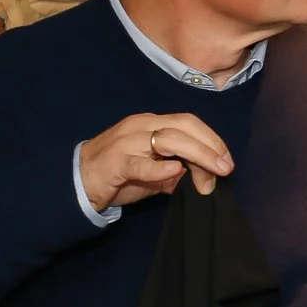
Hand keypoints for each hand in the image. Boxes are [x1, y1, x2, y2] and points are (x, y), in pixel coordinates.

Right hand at [78, 112, 232, 208]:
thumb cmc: (120, 175)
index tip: (227, 161)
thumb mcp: (155, 173)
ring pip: (169, 139)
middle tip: (226, 168)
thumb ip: (179, 172)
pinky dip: (160, 167)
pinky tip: (176, 171)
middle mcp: (142, 126)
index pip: (189, 124)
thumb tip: (205, 178)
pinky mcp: (116, 161)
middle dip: (210, 146)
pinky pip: (141, 163)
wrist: (78, 182)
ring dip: (197, 155)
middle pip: (184, 126)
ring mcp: (128, 141)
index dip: (212, 140)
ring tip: (212, 174)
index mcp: (152, 124)